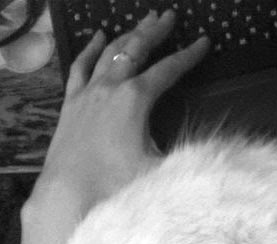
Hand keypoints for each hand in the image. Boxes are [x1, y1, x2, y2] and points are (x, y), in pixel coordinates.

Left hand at [18, 10, 209, 243]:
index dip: (189, 55)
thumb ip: (184, 155)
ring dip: (128, 35)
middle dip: (155, 31)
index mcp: (135, 99)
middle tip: (169, 17)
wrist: (69, 192)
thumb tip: (207, 152)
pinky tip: (96, 38)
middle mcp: (110, 88)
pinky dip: (90, 50)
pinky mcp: (71, 103)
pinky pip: (80, 67)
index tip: (203, 42)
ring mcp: (88, 93)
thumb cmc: (115, 183)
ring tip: (141, 22)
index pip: (168, 70)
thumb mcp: (159, 169)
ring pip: (109, 53)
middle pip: (136, 50)